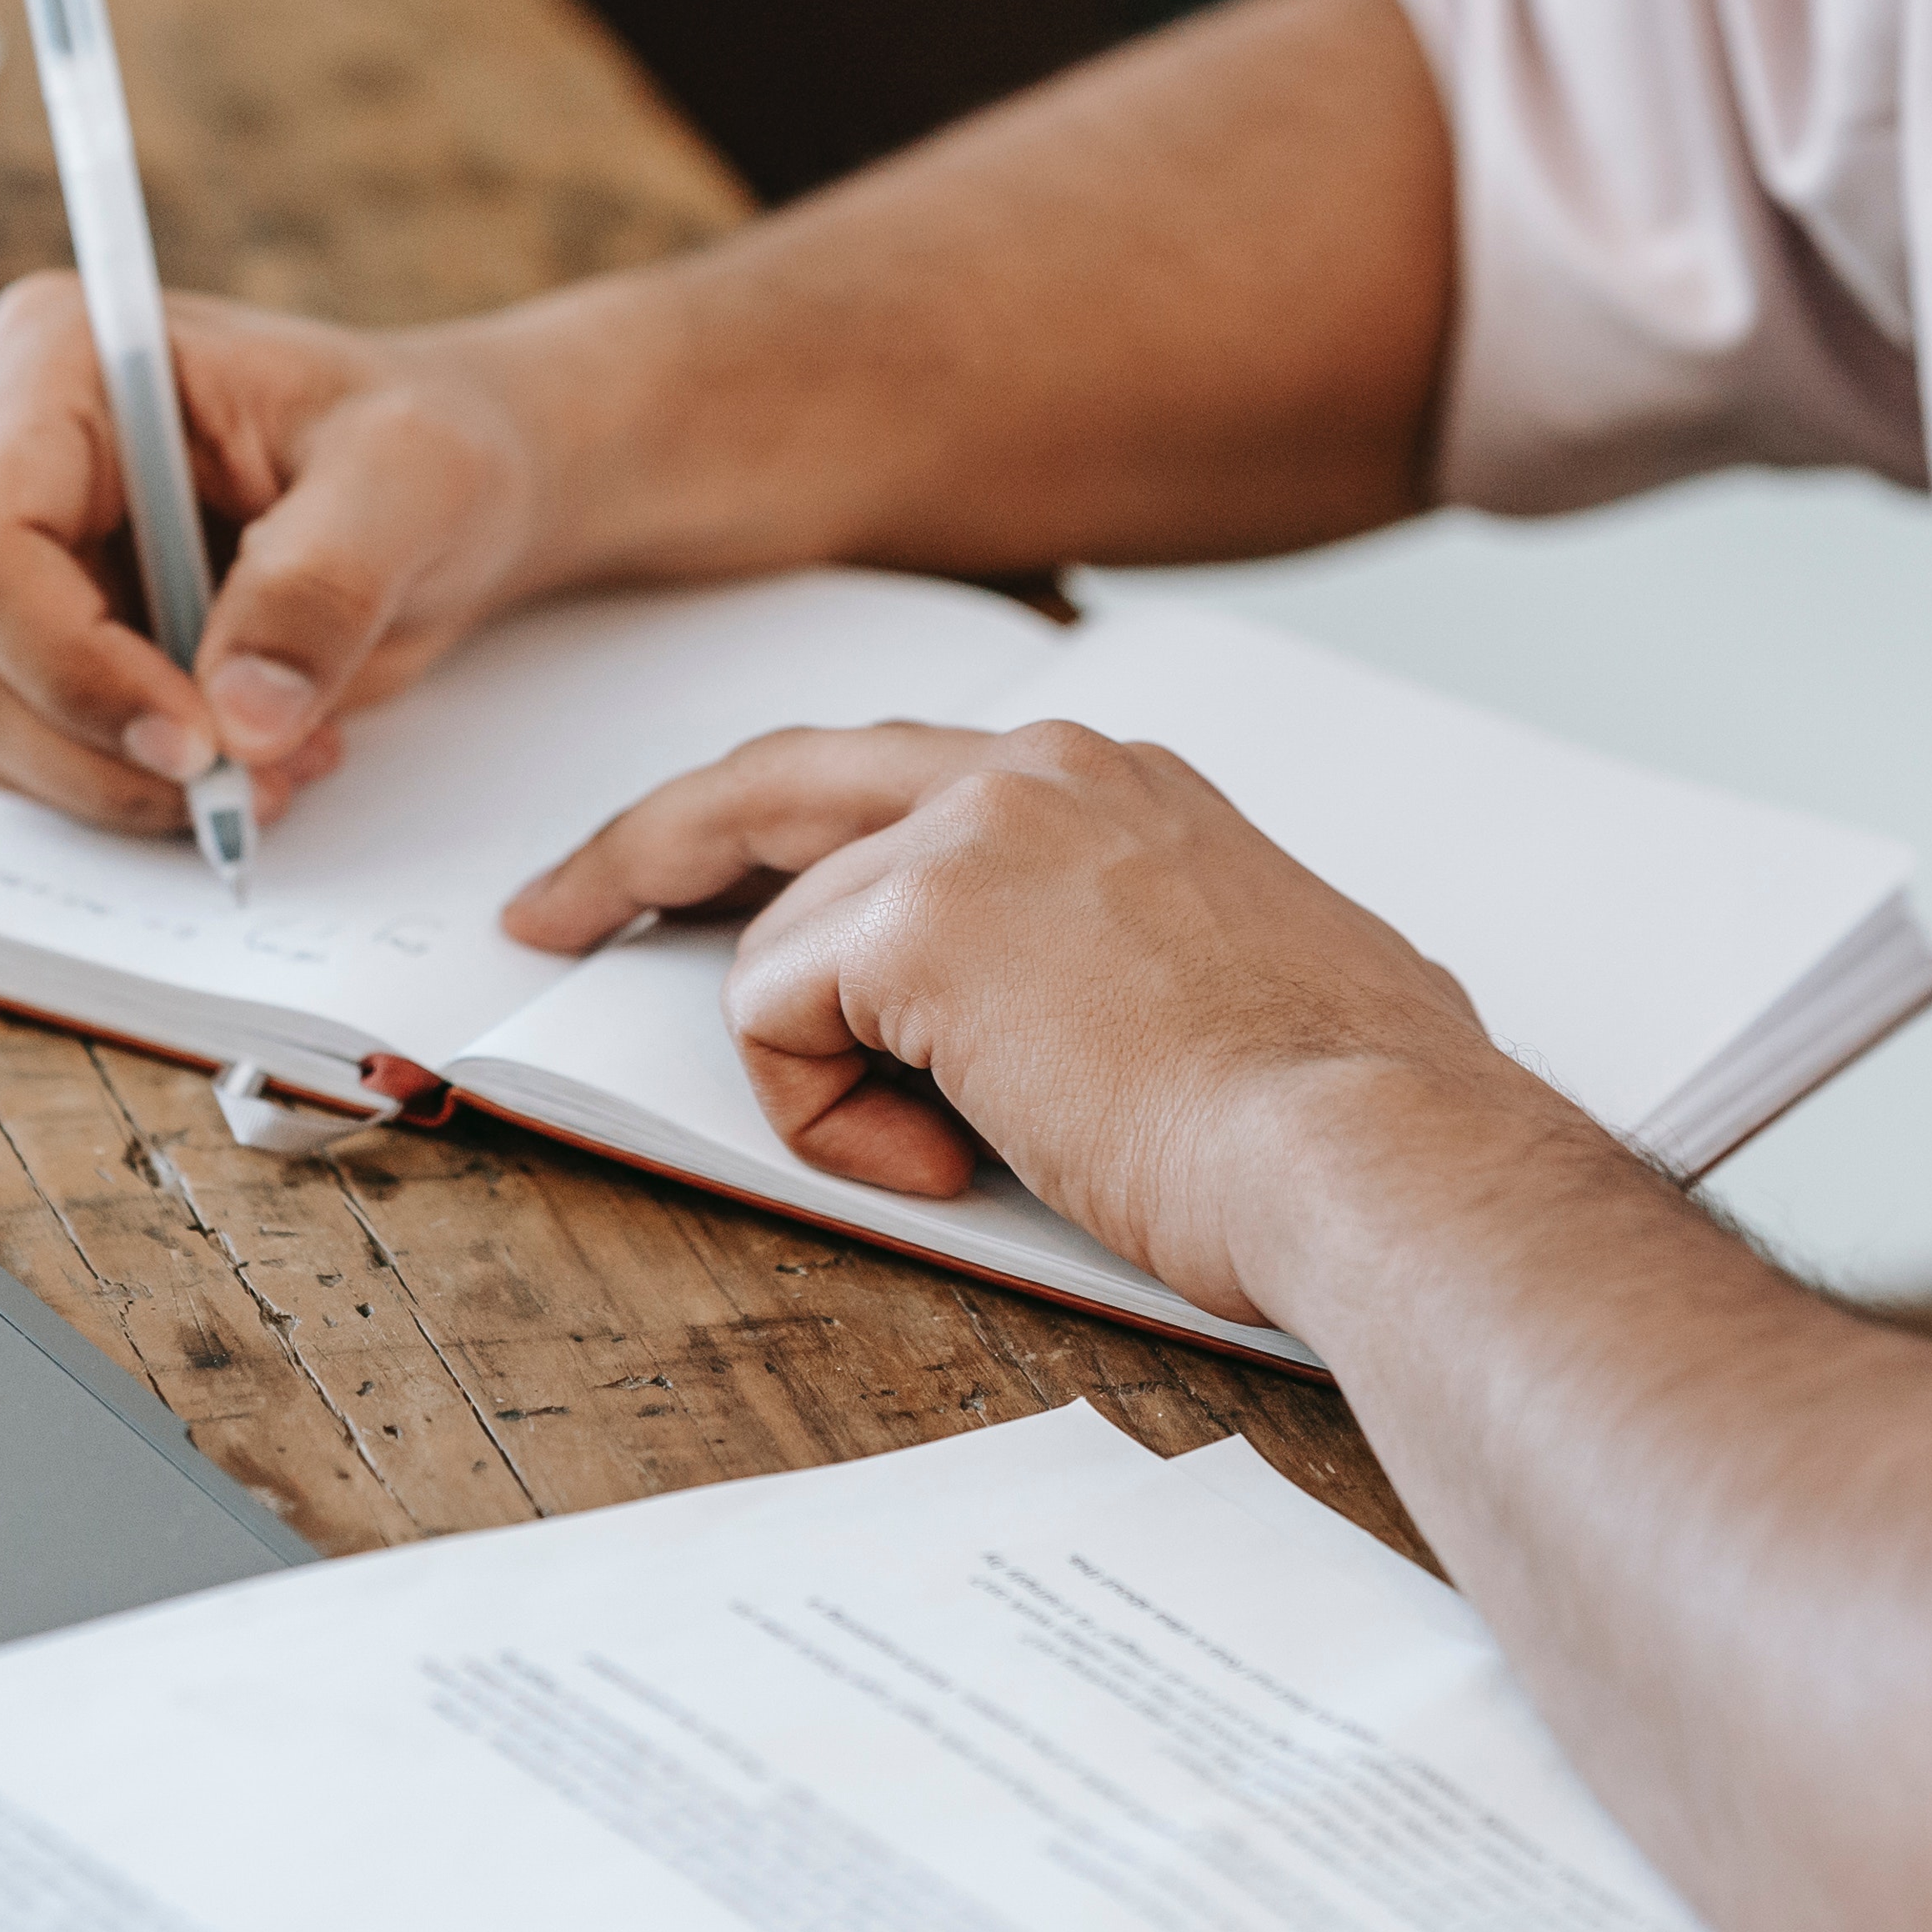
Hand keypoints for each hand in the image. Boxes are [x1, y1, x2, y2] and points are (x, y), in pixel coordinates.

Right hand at [0, 277, 546, 833]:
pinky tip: (239, 751)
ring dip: (122, 779)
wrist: (417, 493)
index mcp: (54, 355)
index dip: (70, 664)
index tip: (197, 743)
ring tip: (274, 760)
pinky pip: (18, 749)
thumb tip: (241, 718)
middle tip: (253, 778)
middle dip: (104, 745)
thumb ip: (324, 584)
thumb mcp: (408, 483)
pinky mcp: (7, 631)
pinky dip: (122, 782)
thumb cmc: (411, 445)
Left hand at [499, 720, 1549, 1328]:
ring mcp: (973, 832)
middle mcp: (1039, 771)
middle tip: (555, 910)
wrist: (1375, 1155)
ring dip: (830, 1079)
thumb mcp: (1247, 986)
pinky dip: (827, 1118)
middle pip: (775, 780)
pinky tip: (953, 1160)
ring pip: (781, 946)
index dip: (781, 833)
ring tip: (969, 1155)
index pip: (894, 775)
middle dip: (644, 846)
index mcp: (1116, 785)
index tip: (704, 880)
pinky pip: (776, 1021)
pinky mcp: (917, 921)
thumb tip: (1135, 1022)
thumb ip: (1149, 959)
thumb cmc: (1340, 1117)